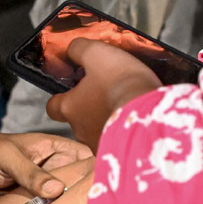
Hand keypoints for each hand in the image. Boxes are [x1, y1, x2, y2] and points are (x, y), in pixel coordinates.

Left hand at [0, 132, 91, 203]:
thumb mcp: (5, 156)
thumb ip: (29, 171)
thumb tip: (56, 190)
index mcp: (53, 150)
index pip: (84, 158)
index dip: (94, 171)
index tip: (101, 187)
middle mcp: (52, 173)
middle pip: (78, 187)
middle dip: (83, 200)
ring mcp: (41, 195)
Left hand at [46, 39, 161, 150]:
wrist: (149, 117)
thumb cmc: (121, 85)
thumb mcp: (97, 54)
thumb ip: (80, 50)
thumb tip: (72, 49)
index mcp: (71, 107)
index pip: (53, 107)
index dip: (60, 97)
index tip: (70, 90)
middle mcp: (81, 131)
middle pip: (79, 119)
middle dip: (90, 108)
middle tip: (107, 94)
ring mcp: (101, 145)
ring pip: (99, 131)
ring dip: (108, 121)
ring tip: (125, 107)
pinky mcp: (121, 154)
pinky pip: (118, 141)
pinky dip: (124, 132)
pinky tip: (136, 120)